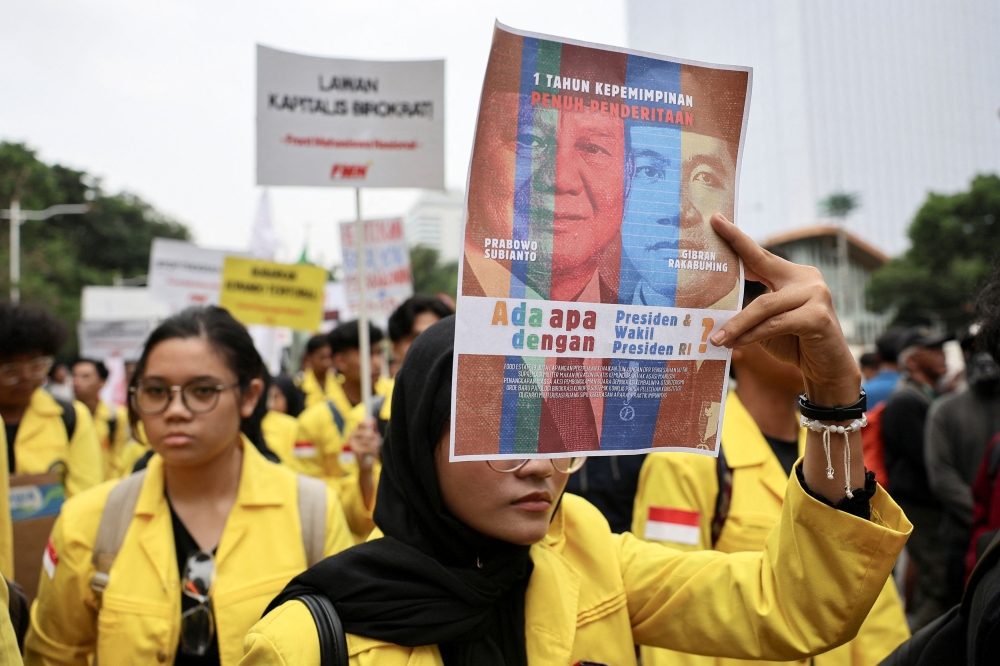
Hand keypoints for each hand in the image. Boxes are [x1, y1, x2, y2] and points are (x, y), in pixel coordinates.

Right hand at [349, 419, 381, 471]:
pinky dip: (372, 451)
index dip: (366, 424)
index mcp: (355, 433)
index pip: (360, 424)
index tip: (372, 425)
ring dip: (374, 446)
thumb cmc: (370, 450)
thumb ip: (373, 429)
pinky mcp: (355, 450)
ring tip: (373, 450)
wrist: (366, 464)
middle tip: (377, 443)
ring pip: (369, 440)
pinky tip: (371, 454)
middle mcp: (351, 437)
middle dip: (375, 439)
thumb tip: (373, 419)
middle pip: (367, 433)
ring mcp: (353, 443)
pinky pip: (368, 447)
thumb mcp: (373, 439)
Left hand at [709, 213, 860, 406]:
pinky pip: (775, 324)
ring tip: (715, 338)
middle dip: (733, 253)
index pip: (761, 255)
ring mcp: (816, 295)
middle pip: (761, 266)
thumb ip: (750, 312)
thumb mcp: (768, 325)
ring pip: (764, 305)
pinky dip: (752, 334)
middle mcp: (807, 278)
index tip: (716, 220)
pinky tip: (736, 343)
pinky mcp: (818, 316)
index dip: (737, 238)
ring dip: (736, 324)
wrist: (828, 369)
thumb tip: (713, 312)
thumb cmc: (796, 344)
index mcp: (793, 275)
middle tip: (704, 252)